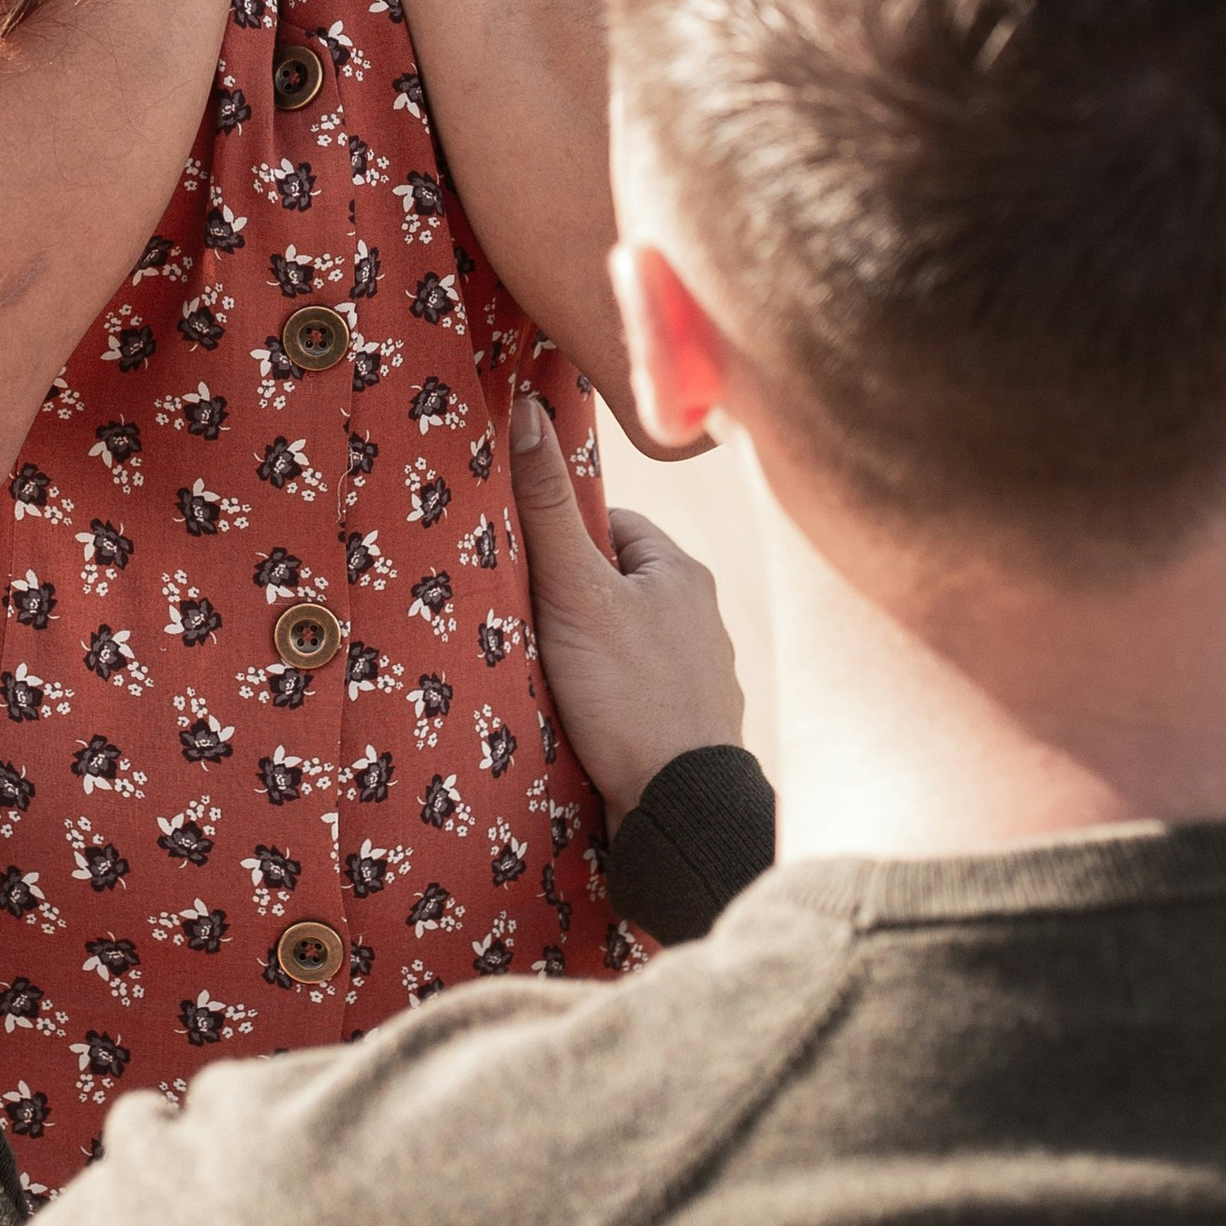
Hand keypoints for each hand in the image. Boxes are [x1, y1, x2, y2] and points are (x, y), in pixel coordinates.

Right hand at [511, 391, 744, 827]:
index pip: (609, 526)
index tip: (524, 566)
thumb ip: (547, 506)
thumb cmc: (632, 696)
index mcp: (682, 573)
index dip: (560, 541)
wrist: (682, 817)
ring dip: (587, 654)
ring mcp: (698, 678)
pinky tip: (580, 720)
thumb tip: (525, 409)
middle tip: (524, 621)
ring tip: (547, 675)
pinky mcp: (686, 728)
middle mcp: (701, 620)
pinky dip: (606, 700)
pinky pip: (634, 693)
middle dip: (570, 601)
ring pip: (624, 643)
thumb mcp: (576, 592)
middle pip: (613, 586)